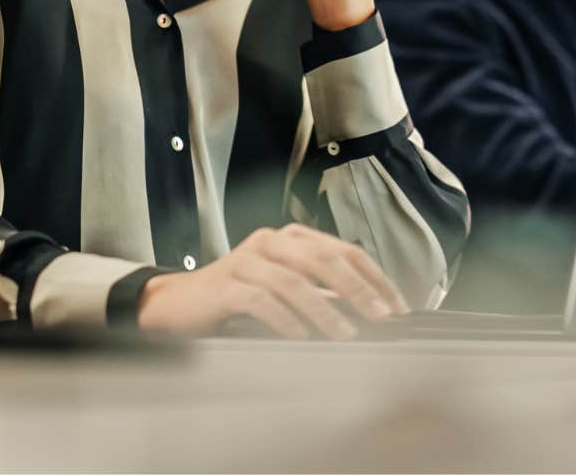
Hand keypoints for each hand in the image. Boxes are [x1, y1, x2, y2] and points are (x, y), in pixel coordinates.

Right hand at [136, 224, 410, 339]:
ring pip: (294, 281)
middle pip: (322, 259)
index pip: (343, 250)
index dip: (374, 277)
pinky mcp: (225, 284)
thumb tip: (369, 312)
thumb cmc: (237, 300)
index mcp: (291, 238)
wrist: (178, 305)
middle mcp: (271, 242)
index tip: (397, 306)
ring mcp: (246, 260)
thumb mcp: (285, 291)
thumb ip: (321, 294)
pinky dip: (285, 319)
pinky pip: (261, 299)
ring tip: (345, 334)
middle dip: (357, 288)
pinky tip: (300, 337)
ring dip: (325, 310)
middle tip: (380, 316)